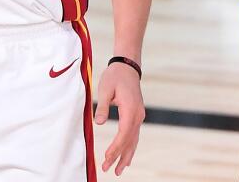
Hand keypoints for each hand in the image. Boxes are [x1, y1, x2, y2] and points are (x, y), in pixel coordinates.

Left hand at [94, 60, 143, 174]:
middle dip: (119, 156)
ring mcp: (139, 116)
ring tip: (119, 170)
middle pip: (130, 141)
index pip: (123, 134)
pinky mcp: (137, 115)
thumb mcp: (105, 89)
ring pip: (134, 140)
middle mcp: (138, 116)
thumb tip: (99, 123)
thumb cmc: (115, 76)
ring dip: (126, 156)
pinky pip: (134, 135)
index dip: (115, 148)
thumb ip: (102, 106)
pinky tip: (127, 158)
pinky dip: (130, 147)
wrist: (127, 67)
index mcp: (131, 110)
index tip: (106, 158)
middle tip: (109, 170)